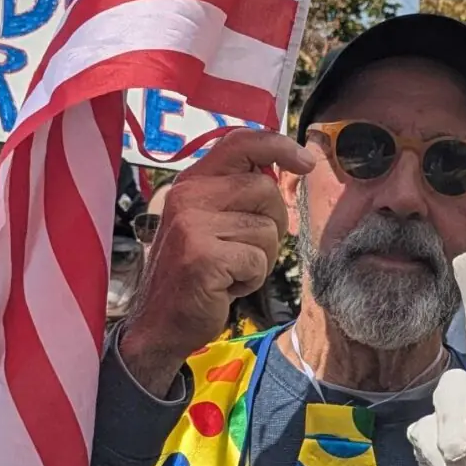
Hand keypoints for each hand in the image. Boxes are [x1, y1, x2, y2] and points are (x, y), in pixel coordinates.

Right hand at [115, 130, 307, 393]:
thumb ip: (234, 195)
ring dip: (260, 258)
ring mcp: (193, 225)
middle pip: (265, 188)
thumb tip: (281, 171)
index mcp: (192, 183)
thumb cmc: (195, 274)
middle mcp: (189, 196)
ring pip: (266, 229)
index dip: (279, 145)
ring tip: (230, 271)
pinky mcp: (203, 257)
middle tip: (247, 250)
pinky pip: (258, 261)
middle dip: (272, 223)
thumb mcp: (209, 223)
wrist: (159, 323)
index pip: (240, 142)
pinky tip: (225, 287)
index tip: (306, 163)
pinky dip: (251, 280)